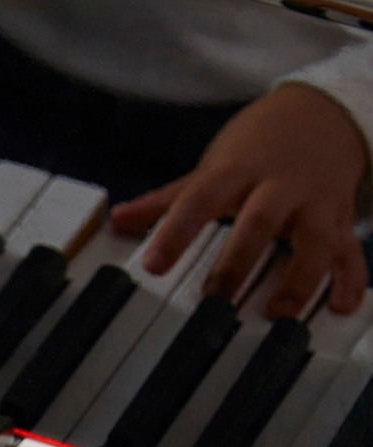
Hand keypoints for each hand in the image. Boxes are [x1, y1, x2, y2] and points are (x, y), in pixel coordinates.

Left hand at [112, 83, 369, 317]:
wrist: (323, 112)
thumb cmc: (257, 148)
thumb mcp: (212, 168)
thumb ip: (167, 200)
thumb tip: (117, 219)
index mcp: (238, 171)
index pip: (201, 198)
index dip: (176, 231)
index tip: (154, 264)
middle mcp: (279, 186)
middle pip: (260, 220)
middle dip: (239, 259)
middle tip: (215, 298)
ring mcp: (315, 202)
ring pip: (314, 239)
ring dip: (300, 277)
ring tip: (279, 312)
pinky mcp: (341, 217)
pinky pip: (351, 249)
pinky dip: (350, 277)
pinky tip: (343, 305)